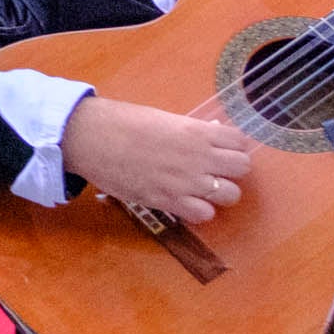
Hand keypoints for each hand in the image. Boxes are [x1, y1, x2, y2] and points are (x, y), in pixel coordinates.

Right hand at [64, 97, 259, 223]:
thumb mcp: (163, 119)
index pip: (240, 141)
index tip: (221, 149)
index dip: (232, 146)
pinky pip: (205, 215)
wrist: (91, 138)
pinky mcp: (169, 201)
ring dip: (219, 192)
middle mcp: (199, 157)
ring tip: (201, 189)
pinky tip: (185, 202)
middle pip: (242, 168)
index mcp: (197, 131)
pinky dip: (199, 211)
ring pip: (231, 195)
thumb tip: (207, 138)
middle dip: (231, 170)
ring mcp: (186, 181)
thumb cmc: (122, 122)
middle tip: (213, 169)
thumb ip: (189, 132)